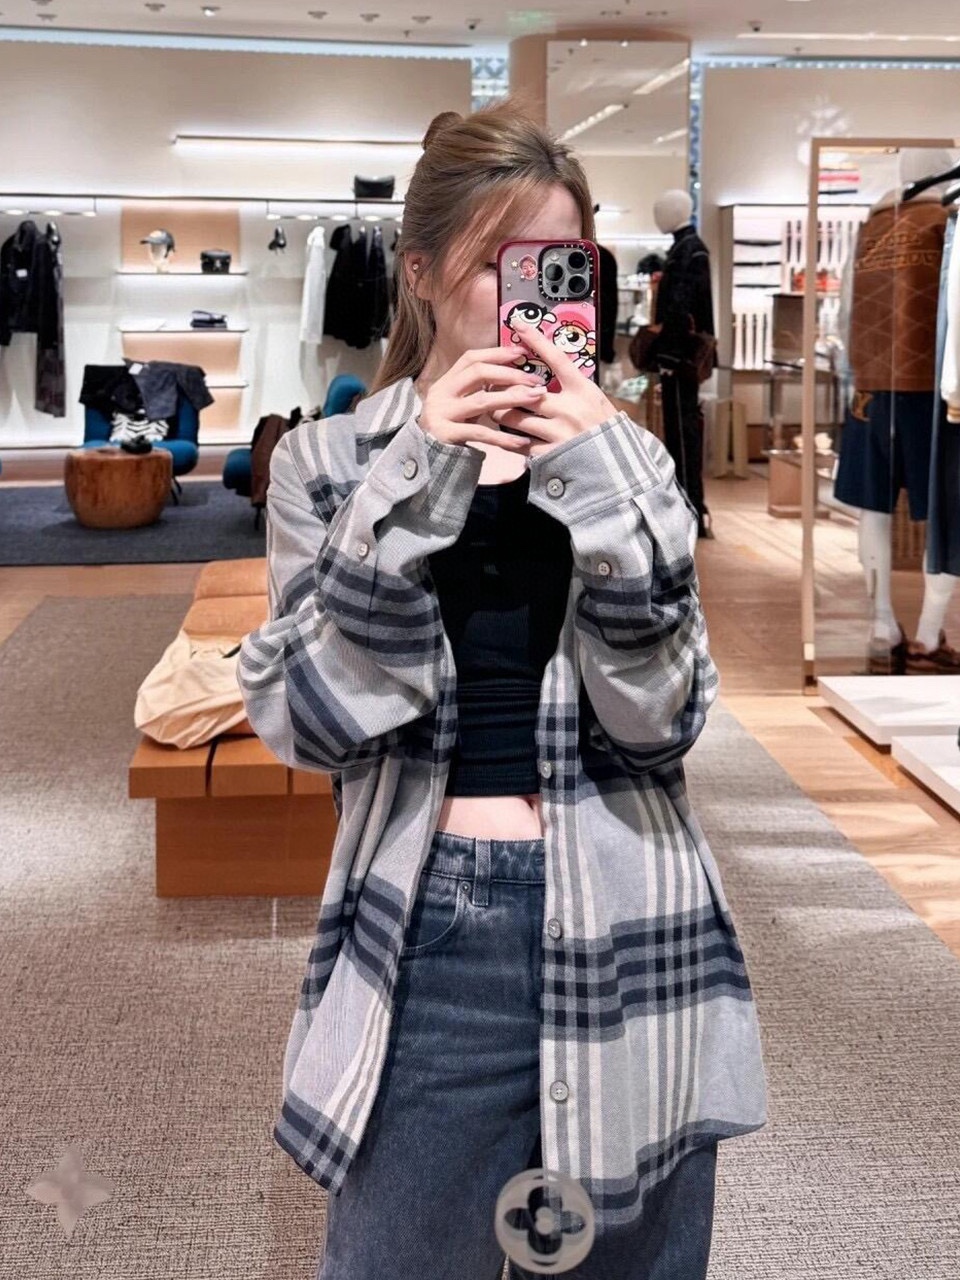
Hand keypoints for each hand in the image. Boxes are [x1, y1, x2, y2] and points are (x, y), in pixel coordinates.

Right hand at [416, 347, 548, 453]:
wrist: (424, 457)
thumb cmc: (449, 428)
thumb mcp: (460, 404)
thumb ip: (478, 390)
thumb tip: (513, 375)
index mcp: (445, 382)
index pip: (471, 358)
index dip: (496, 352)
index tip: (521, 352)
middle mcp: (441, 394)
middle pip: (477, 373)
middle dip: (510, 374)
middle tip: (536, 380)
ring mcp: (442, 414)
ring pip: (481, 401)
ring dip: (512, 397)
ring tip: (536, 398)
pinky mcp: (446, 435)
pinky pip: (479, 434)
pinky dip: (502, 438)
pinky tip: (522, 441)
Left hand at [491, 325, 618, 457]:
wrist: (617, 464)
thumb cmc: (602, 426)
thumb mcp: (592, 398)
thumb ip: (570, 384)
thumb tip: (547, 365)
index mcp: (582, 390)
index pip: (556, 358)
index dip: (536, 340)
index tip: (519, 324)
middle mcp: (570, 409)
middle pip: (524, 392)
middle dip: (503, 388)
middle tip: (490, 385)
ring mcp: (559, 433)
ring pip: (516, 419)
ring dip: (501, 413)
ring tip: (494, 410)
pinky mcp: (551, 455)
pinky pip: (520, 445)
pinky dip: (510, 439)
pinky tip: (505, 436)